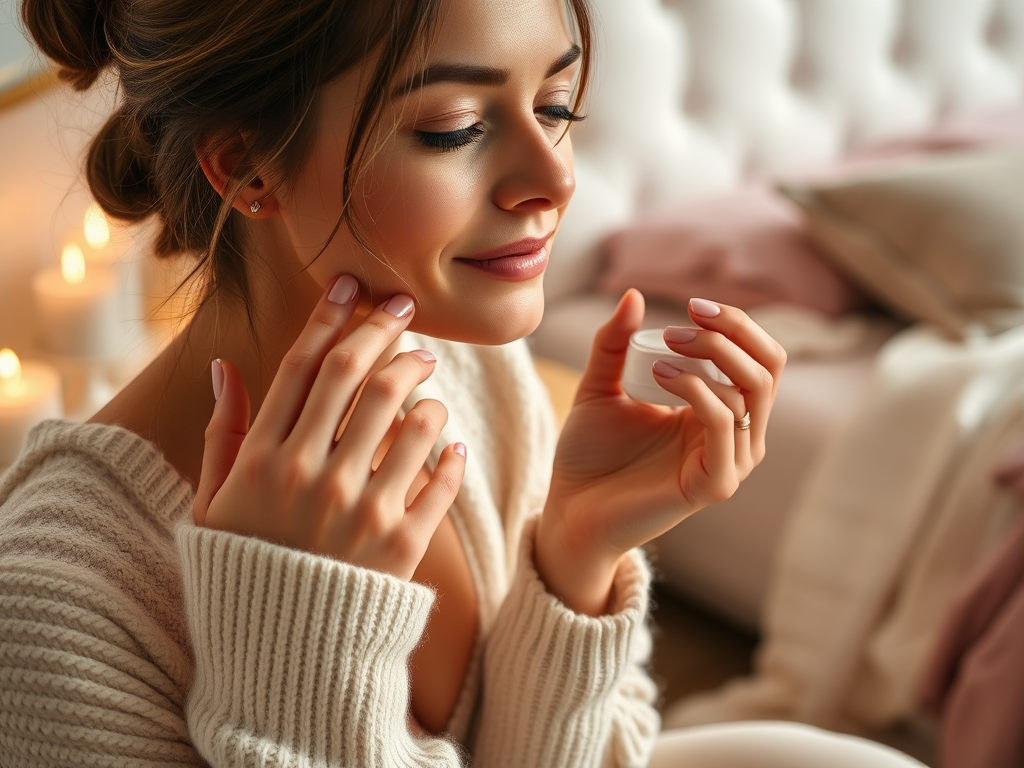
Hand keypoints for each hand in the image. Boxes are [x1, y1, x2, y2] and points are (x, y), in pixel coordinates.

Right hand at [192, 276, 466, 580]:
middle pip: (360, 378)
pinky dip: (451, 453)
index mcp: (262, 462)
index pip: (301, 367)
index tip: (353, 285)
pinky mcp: (401, 545)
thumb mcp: (213, 504)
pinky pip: (440, 481)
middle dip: (387, 333)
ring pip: (410, 418)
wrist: (281, 654)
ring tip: (429, 383)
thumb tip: (223, 365)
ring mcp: (359, 511)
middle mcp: (311, 477)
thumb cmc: (245, 566)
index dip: (330, 317)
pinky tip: (450, 439)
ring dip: (426, 389)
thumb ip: (222, 434)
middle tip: (407, 314)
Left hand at [536, 290, 785, 613]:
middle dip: (732, 332)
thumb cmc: (589, 454)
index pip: (759, 358)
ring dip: (710, 356)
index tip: (693, 305)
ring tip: (661, 348)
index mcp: (721, 410)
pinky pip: (725, 424)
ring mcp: (730, 461)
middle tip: (680, 324)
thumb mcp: (600, 385)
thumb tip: (634, 295)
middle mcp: (735, 435)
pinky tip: (660, 376)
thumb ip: (614, 343)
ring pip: (752, 392)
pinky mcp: (715, 484)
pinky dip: (697, 389)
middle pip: (769, 368)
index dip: (737, 324)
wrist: (569, 509)